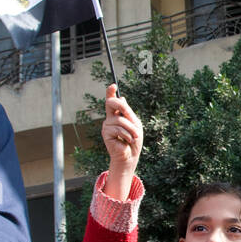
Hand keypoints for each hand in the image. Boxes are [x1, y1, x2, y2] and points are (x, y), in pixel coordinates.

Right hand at [102, 84, 142, 199]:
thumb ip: (128, 112)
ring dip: (131, 129)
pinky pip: (119, 129)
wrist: (130, 156)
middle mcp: (110, 118)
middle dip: (121, 105)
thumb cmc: (133, 140)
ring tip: (133, 137)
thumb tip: (122, 98)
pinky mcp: (106, 133)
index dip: (110, 92)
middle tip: (128, 114)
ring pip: (120, 120)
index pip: (111, 101)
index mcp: (117, 114)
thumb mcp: (135, 124)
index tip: (113, 85)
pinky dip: (127, 135)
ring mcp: (107, 125)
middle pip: (112, 103)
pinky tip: (127, 141)